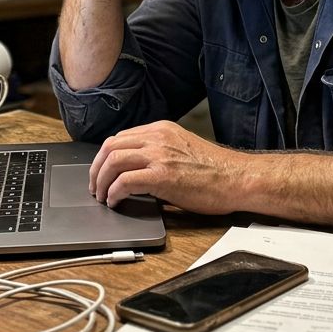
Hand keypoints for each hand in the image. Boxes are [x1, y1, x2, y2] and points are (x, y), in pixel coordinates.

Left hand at [89, 121, 246, 214]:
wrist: (237, 178)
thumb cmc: (216, 170)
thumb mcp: (182, 150)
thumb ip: (159, 153)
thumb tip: (136, 171)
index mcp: (162, 129)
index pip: (120, 138)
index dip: (105, 157)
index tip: (101, 171)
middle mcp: (157, 137)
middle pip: (111, 146)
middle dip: (97, 168)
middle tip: (95, 186)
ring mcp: (159, 155)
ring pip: (113, 161)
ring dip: (101, 181)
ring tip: (102, 196)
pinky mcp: (162, 175)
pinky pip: (125, 181)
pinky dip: (114, 192)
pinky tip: (116, 202)